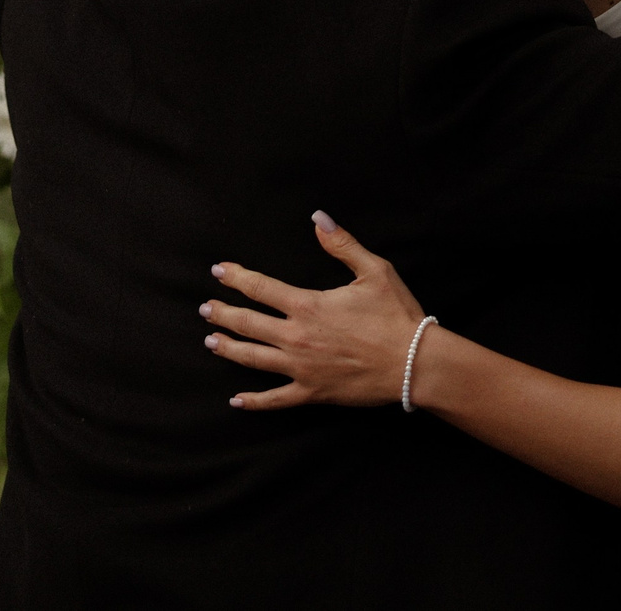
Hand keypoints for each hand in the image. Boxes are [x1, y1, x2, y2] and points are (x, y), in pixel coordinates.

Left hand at [202, 213, 429, 409]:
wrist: (414, 363)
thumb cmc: (396, 316)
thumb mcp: (375, 270)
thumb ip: (342, 244)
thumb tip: (319, 219)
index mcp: (308, 305)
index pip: (260, 288)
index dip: (236, 278)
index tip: (218, 272)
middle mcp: (297, 337)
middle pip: (247, 324)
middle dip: (222, 314)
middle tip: (206, 309)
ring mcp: (301, 367)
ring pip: (253, 359)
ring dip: (228, 349)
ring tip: (211, 342)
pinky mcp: (312, 392)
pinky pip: (275, 399)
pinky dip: (254, 401)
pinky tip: (237, 399)